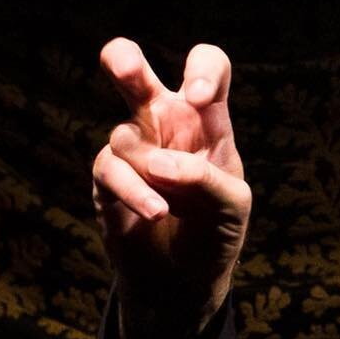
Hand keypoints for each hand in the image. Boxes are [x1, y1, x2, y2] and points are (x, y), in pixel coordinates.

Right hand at [92, 38, 250, 338]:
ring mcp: (132, 149)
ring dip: (148, 173)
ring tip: (166, 209)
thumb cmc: (216, 230)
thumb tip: (159, 164)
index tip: (200, 97)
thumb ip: (207, 178)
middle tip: (122, 65)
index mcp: (206, 120)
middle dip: (123, 60)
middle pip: (134, 73)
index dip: (203, 70)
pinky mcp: (107, 177)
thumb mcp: (233, 205)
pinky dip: (132, 191)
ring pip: (124, 137)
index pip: (209, 68)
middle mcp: (164, 124)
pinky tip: (154, 212)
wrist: (184, 278)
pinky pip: (109, 169)